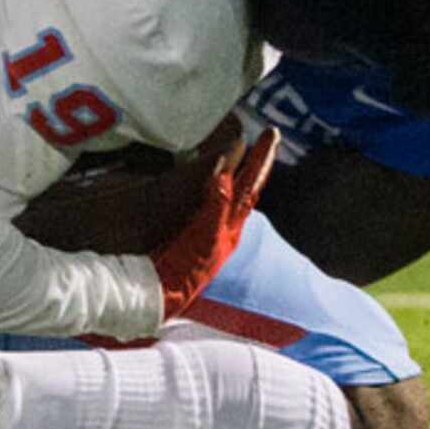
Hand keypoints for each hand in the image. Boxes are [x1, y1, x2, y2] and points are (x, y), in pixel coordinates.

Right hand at [150, 126, 278, 321]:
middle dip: (257, 161)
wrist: (158, 294)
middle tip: (269, 135)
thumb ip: (215, 205)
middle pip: (246, 186)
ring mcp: (207, 228)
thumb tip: (224, 171)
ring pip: (229, 191)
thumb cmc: (184, 269)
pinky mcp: (189, 229)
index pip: (250, 186)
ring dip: (238, 169)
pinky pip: (206, 197)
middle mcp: (224, 226)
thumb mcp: (204, 237)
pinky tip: (206, 175)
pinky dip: (212, 180)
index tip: (271, 134)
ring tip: (244, 148)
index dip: (260, 160)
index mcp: (231, 227)